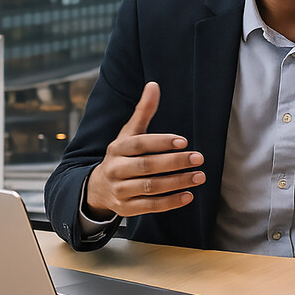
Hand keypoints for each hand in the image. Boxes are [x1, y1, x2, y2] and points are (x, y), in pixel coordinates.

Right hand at [85, 82, 204, 218]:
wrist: (95, 189)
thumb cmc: (121, 156)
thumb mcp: (128, 134)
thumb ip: (143, 111)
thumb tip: (154, 85)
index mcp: (117, 149)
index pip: (140, 144)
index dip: (161, 142)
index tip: (184, 141)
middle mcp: (116, 169)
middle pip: (147, 166)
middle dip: (175, 162)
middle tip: (199, 158)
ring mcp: (119, 190)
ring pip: (150, 187)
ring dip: (177, 182)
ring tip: (199, 176)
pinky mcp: (126, 209)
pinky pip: (150, 206)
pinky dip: (170, 202)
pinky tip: (188, 196)